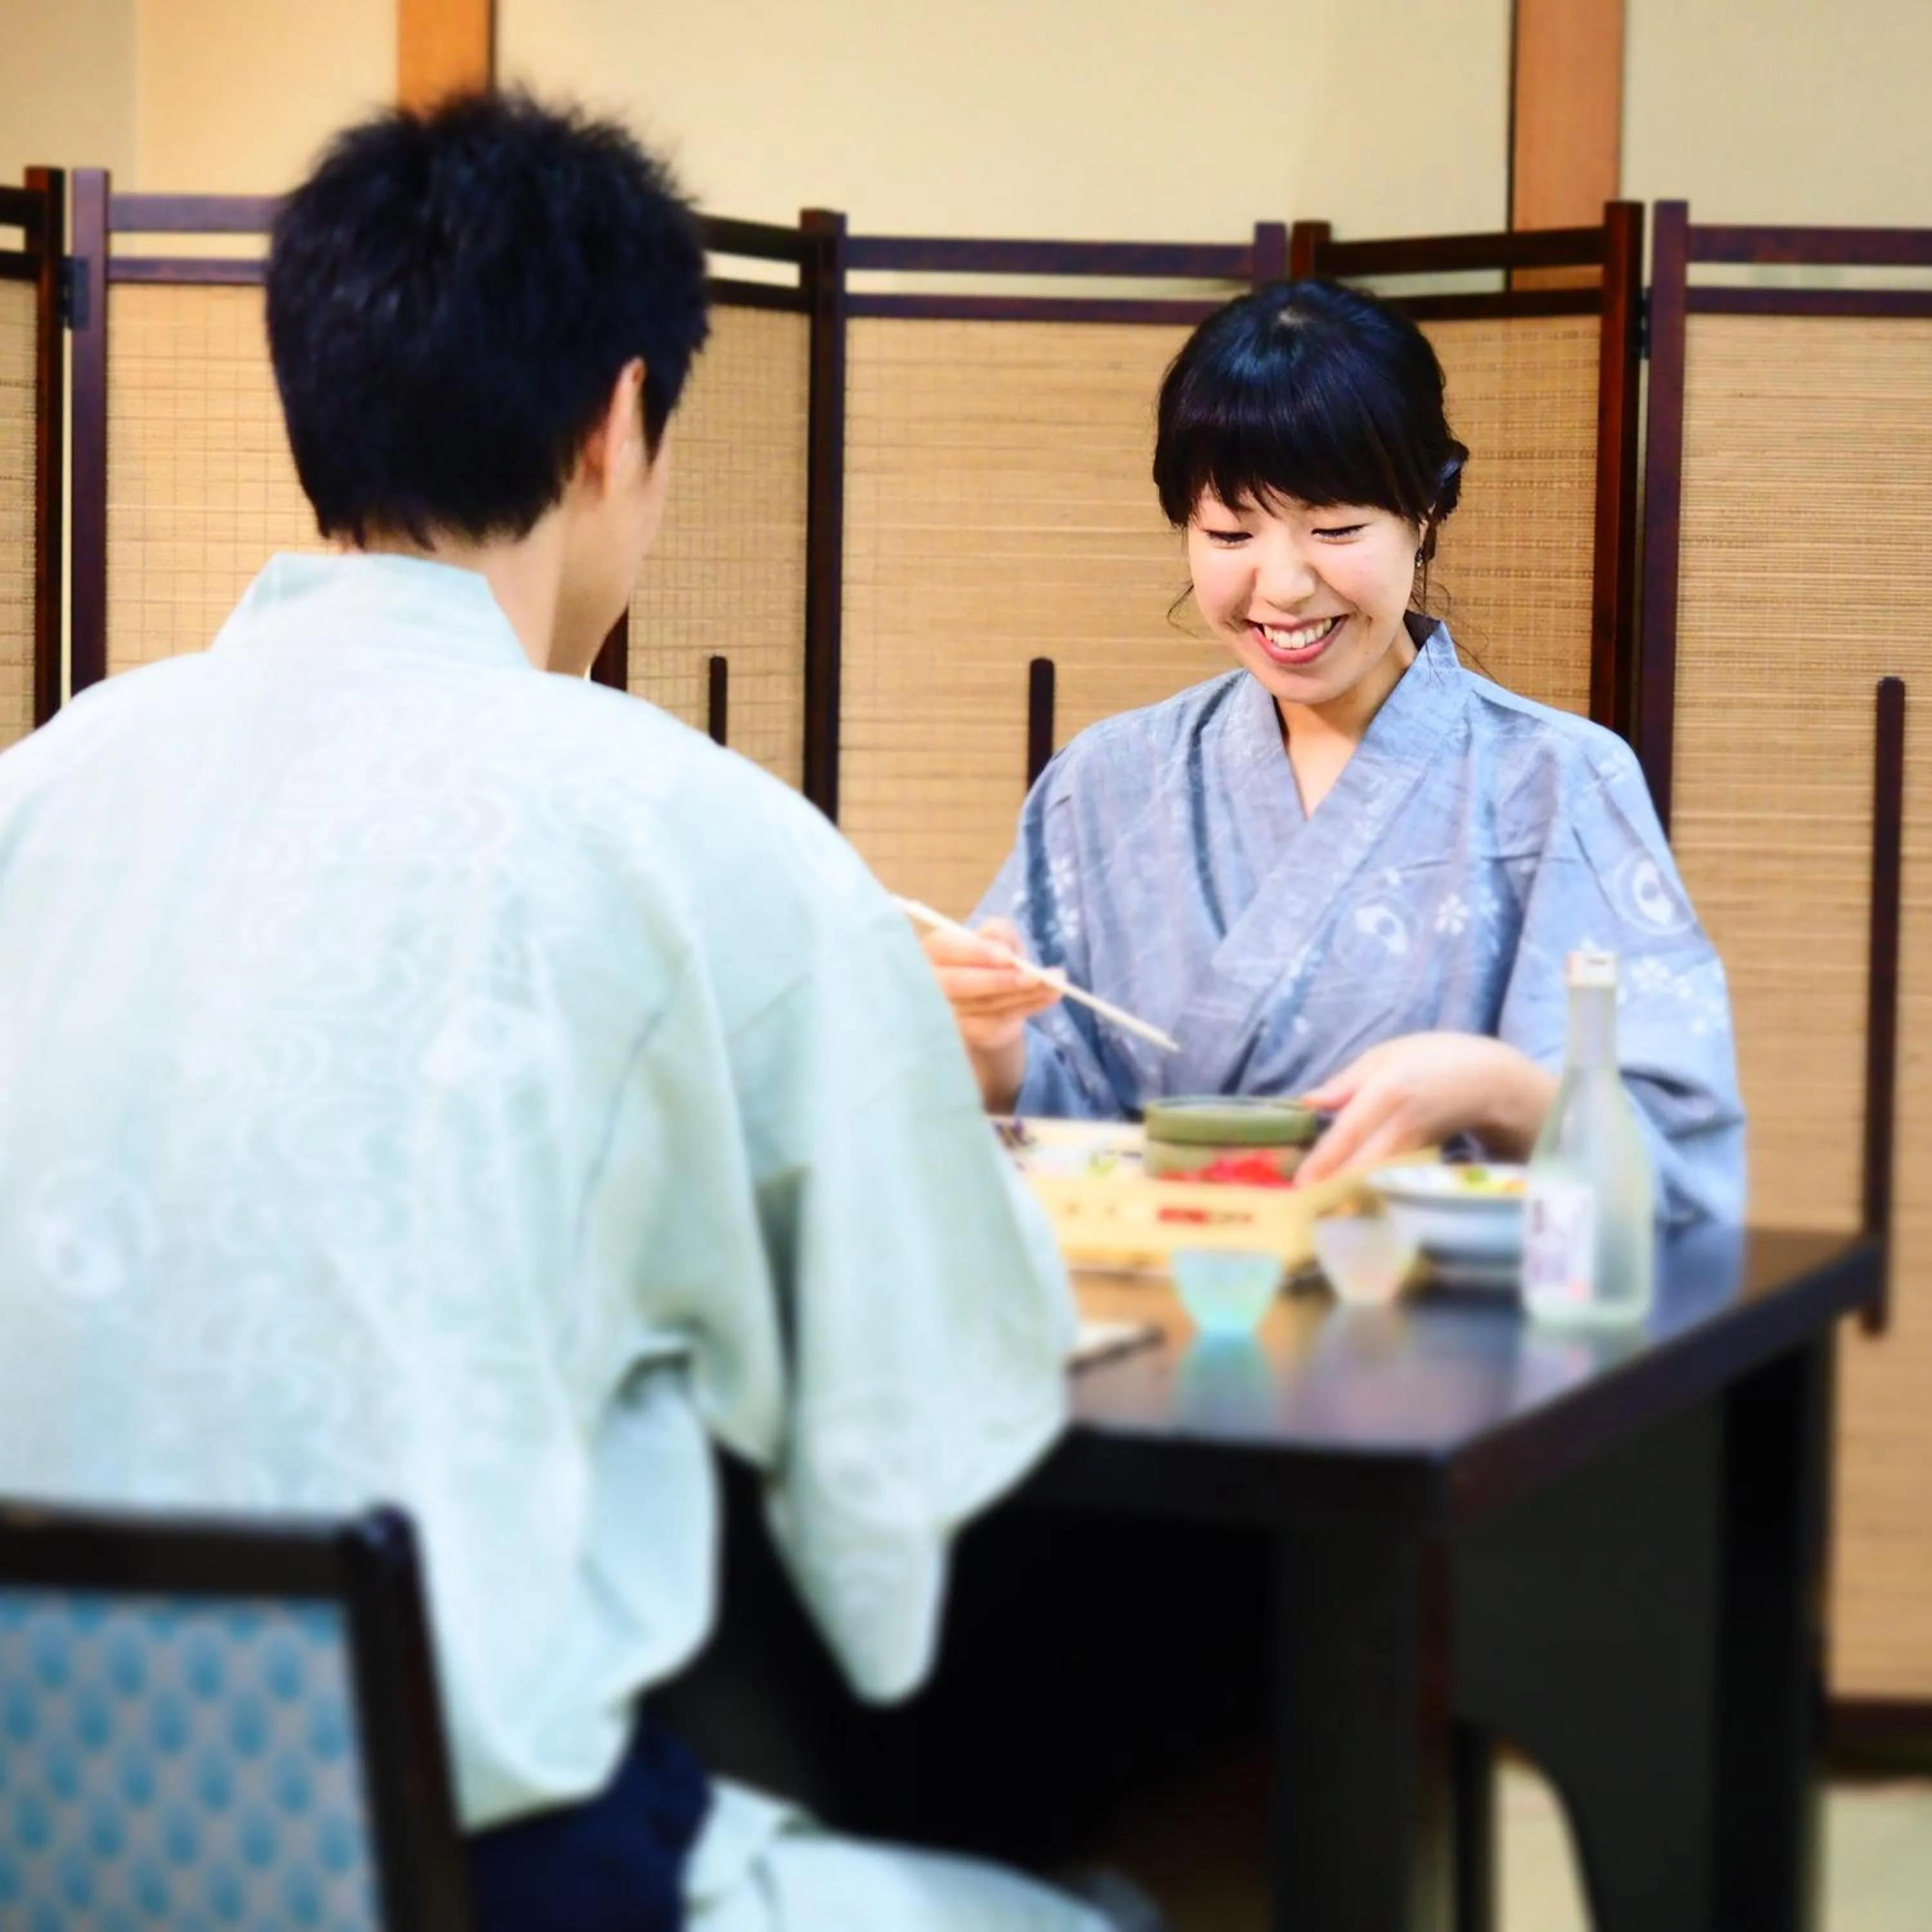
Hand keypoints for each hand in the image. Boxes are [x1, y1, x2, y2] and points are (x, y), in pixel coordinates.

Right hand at [919, 917, 1063, 1112]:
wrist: (991, 1000)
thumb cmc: (990, 959)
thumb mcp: (998, 938)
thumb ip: (999, 933)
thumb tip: (1001, 943)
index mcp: (934, 951)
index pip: (945, 948)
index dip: (975, 952)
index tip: (1006, 955)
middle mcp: (933, 983)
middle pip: (957, 983)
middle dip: (999, 980)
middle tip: (1034, 976)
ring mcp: (949, 1012)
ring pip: (985, 1004)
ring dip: (1024, 993)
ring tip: (1055, 982)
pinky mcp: (971, 1032)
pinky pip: (1001, 1020)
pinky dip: (1030, 1006)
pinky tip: (1051, 995)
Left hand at [1294, 1032, 1558, 1185]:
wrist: (1491, 1079)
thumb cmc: (1430, 1059)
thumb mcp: (1385, 1055)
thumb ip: (1345, 1082)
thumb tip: (1308, 1102)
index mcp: (1387, 1089)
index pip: (1350, 1130)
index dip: (1325, 1159)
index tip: (1301, 1184)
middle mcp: (1403, 1121)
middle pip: (1365, 1163)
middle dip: (1334, 1187)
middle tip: (1305, 1206)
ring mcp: (1419, 1144)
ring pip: (1380, 1176)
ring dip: (1351, 1193)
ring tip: (1323, 1209)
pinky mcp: (1429, 1159)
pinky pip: (1395, 1178)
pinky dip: (1373, 1190)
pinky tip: (1353, 1202)